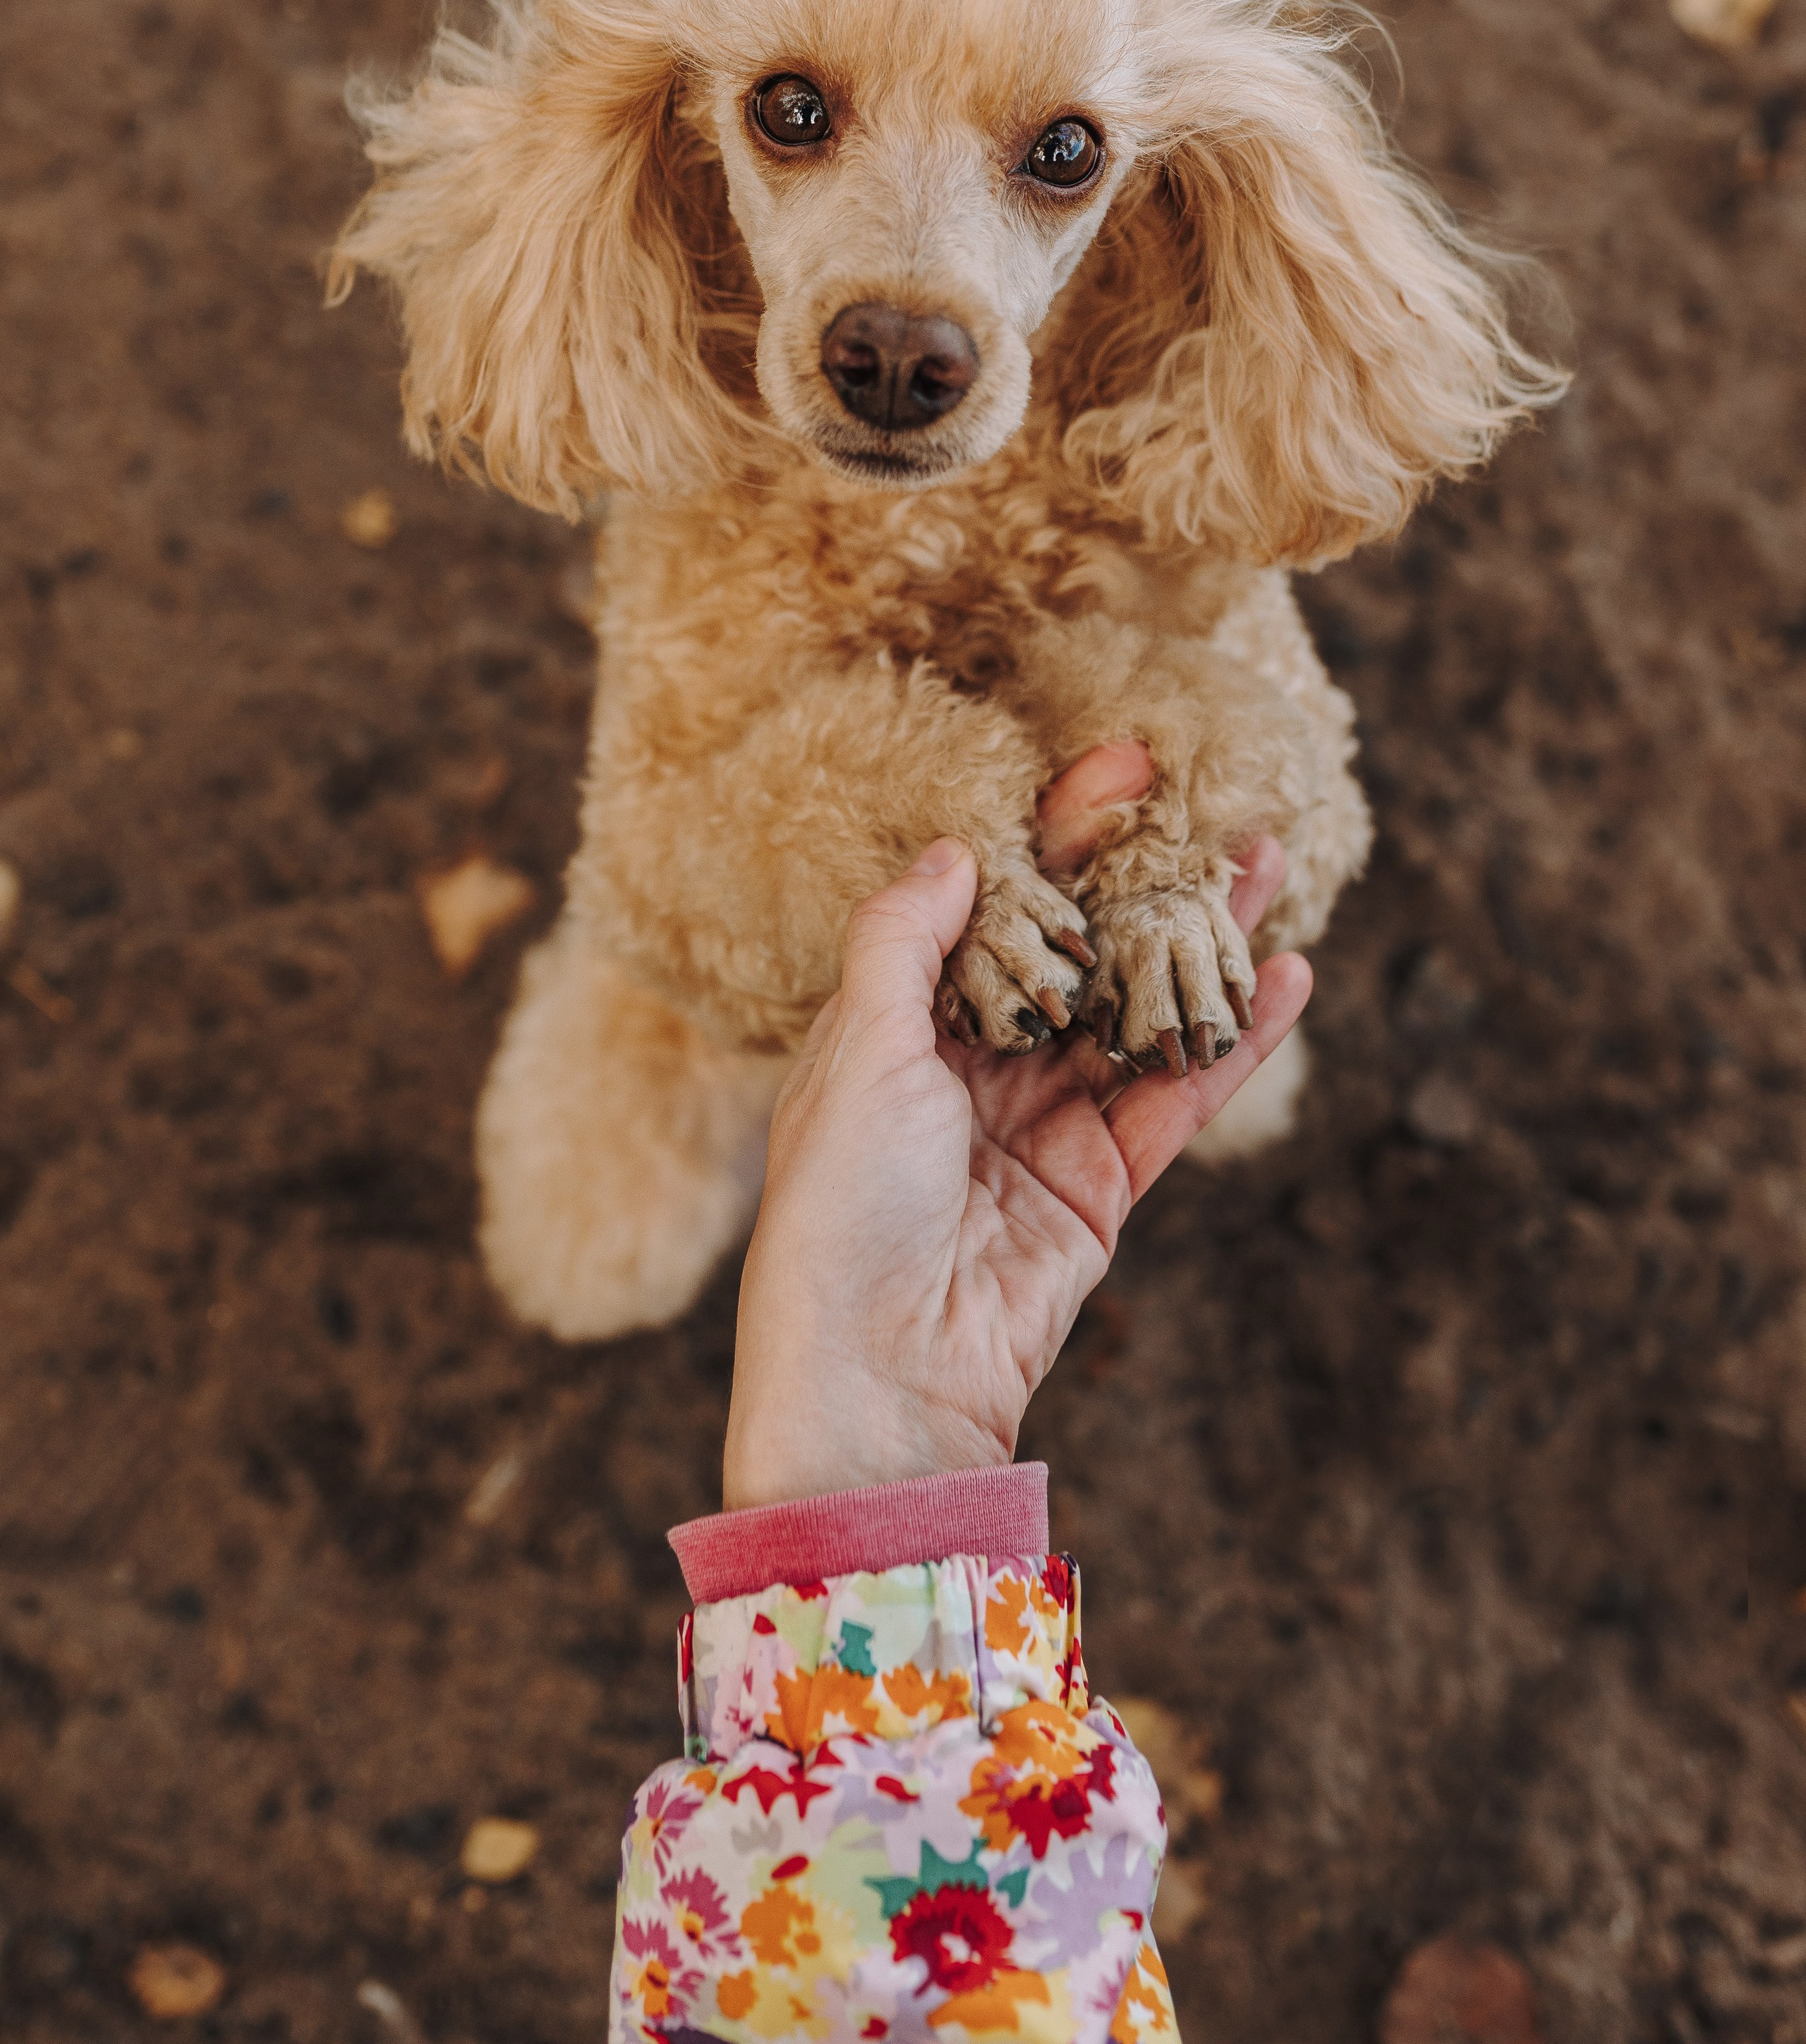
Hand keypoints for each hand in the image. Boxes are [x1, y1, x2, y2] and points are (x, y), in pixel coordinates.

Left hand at [722, 745, 1312, 1507]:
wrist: (878, 1380)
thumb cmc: (839, 1211)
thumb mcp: (854, 1054)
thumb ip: (905, 945)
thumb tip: (957, 849)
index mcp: (897, 1026)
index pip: (991, 904)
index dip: (1053, 833)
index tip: (1119, 763)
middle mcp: (972, 1067)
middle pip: (1076, 951)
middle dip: (1143, 876)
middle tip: (1215, 801)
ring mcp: (1043, 1127)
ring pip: (1137, 1014)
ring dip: (1203, 944)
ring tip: (1270, 868)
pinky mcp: (1101, 1187)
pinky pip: (1176, 1097)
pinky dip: (1232, 1043)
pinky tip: (1285, 982)